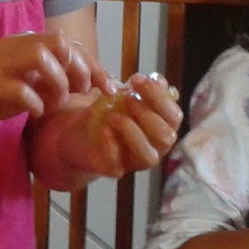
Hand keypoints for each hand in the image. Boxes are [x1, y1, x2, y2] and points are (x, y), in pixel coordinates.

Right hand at [0, 31, 94, 134]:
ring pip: (40, 56)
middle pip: (59, 43)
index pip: (70, 44)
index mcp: (28, 42)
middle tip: (79, 94)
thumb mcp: (37, 86)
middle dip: (79, 69)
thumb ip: (62, 78)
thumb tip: (99, 80)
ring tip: (57, 102)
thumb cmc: (0, 98)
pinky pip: (18, 88)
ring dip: (58, 82)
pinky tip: (37, 112)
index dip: (94, 65)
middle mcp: (14, 45)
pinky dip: (35, 101)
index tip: (108, 89)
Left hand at [63, 73, 183, 178]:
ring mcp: (136, 161)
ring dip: (134, 131)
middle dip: (148, 113)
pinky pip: (118, 164)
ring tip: (114, 115)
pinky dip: (113, 144)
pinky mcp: (114, 169)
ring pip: (149, 156)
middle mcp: (154, 147)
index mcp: (161, 127)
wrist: (74, 131)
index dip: (159, 97)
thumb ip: (141, 89)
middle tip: (127, 97)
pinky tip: (105, 128)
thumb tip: (159, 81)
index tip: (137, 79)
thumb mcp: (122, 94)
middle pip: (167, 136)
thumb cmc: (105, 111)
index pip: (174, 116)